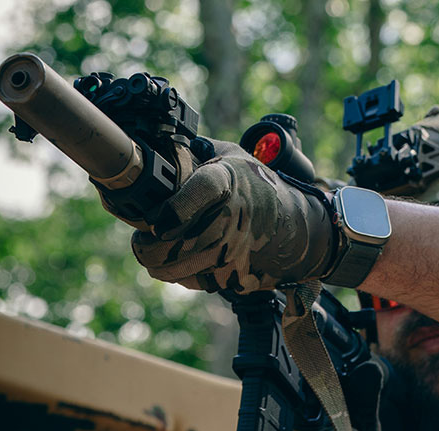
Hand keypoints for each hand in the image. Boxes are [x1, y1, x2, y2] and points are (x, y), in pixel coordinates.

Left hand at [103, 141, 336, 293]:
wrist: (297, 228)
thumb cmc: (261, 189)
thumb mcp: (236, 158)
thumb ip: (203, 149)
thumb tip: (167, 142)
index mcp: (227, 181)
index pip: (197, 193)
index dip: (171, 211)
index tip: (153, 221)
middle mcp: (230, 217)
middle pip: (173, 242)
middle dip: (146, 247)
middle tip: (141, 242)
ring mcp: (231, 250)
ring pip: (175, 267)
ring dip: (157, 264)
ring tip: (152, 255)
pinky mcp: (233, 274)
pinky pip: (193, 280)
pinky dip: (181, 275)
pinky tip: (180, 264)